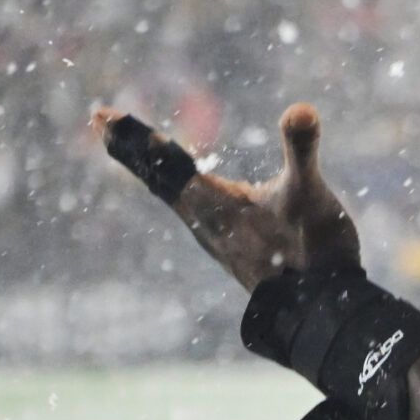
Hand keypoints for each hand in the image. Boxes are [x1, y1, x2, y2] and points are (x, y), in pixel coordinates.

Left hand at [92, 102, 360, 291]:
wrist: (319, 309)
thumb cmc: (311, 251)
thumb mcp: (309, 193)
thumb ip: (301, 150)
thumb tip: (301, 109)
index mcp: (213, 204)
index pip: (163, 162)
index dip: (135, 138)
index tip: (101, 115)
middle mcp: (204, 221)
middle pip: (157, 178)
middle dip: (132, 149)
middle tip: (100, 123)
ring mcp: (216, 237)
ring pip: (171, 195)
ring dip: (152, 170)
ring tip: (139, 153)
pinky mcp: (230, 247)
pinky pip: (191, 208)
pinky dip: (178, 188)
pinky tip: (191, 194)